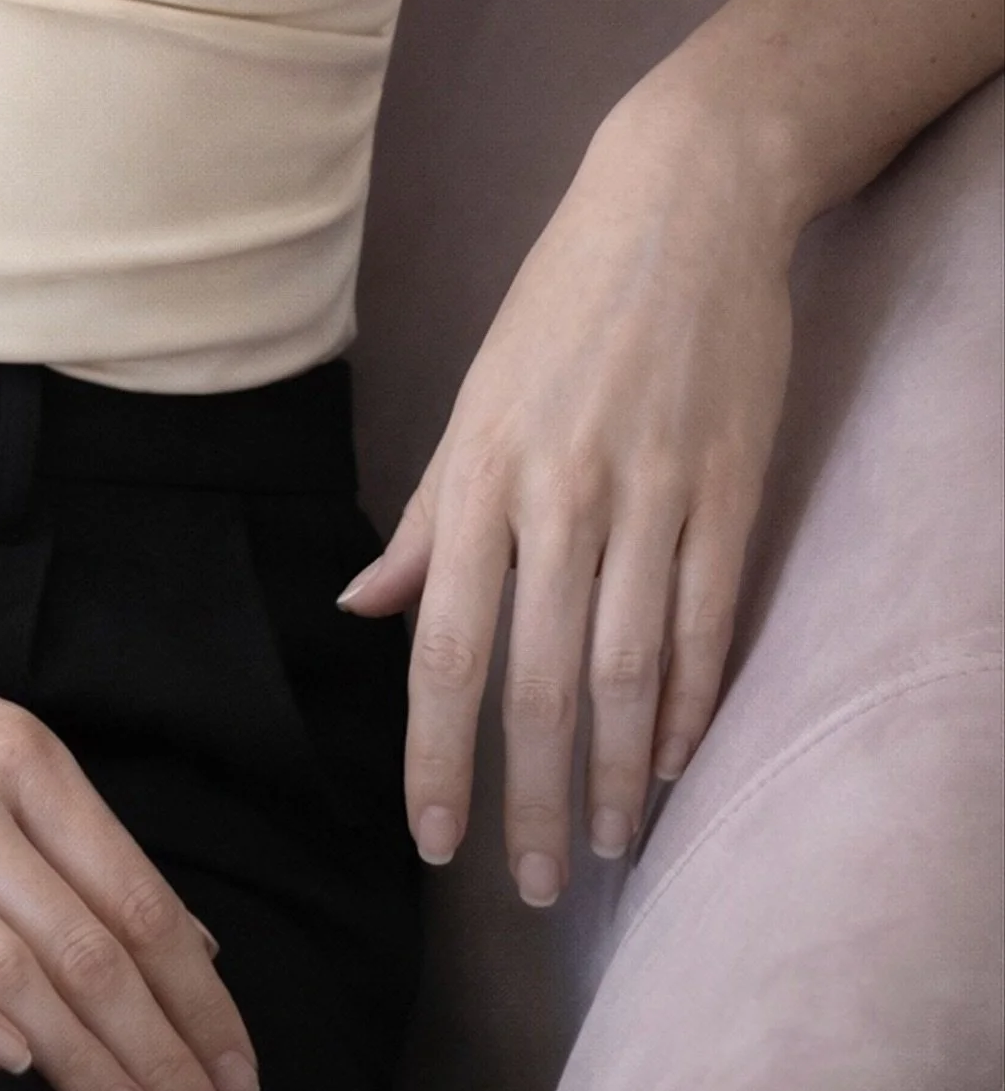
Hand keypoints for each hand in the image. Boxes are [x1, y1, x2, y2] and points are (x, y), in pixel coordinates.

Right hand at [0, 598, 260, 1090]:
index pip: (133, 896)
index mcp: (16, 752)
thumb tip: (187, 939)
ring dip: (81, 1060)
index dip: (195, 999)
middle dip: (158, 1052)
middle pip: (84, 944)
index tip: (238, 1076)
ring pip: (6, 965)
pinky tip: (15, 1067)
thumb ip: (77, 837)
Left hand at [337, 80, 796, 902]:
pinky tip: (675, 761)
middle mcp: (559, 493)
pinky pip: (707, 622)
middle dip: (530, 799)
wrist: (681, 201)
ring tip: (608, 848)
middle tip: (532, 889)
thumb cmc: (563, 299)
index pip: (445, 648)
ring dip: (617, 775)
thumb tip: (365, 605)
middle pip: (537, 681)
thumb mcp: (475, 397)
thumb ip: (429, 515)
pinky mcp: (726, 487)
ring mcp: (650, 492)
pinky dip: (691, 703)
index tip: (432, 841)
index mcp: (481, 472)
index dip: (437, 757)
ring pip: (628, 670)